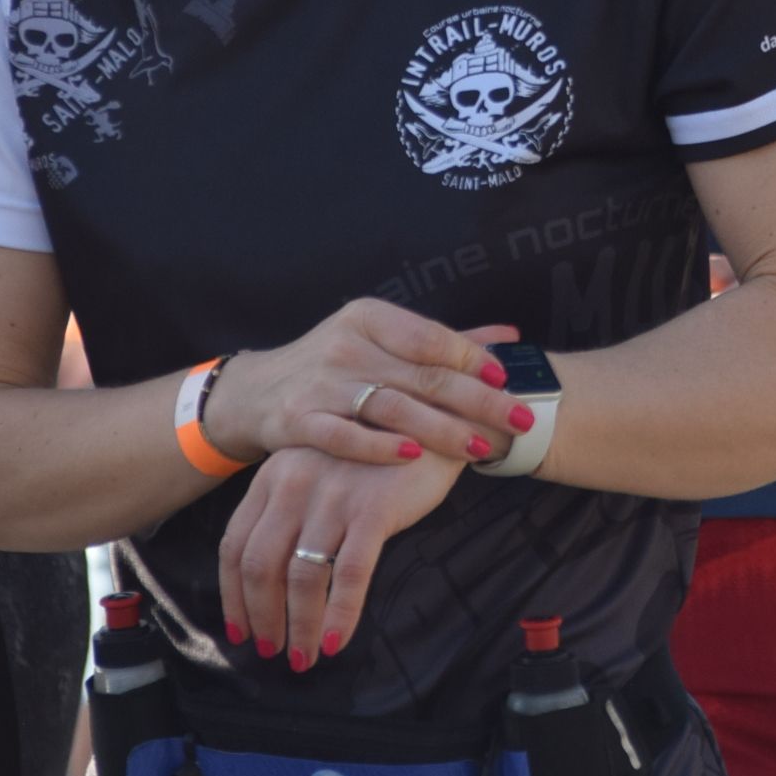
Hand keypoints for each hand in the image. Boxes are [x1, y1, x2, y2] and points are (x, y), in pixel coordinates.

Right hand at [201, 302, 530, 468]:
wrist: (256, 393)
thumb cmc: (336, 366)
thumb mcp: (383, 341)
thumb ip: (446, 342)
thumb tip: (510, 337)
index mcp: (370, 318)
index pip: (432, 337)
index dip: (473, 359)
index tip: (507, 380)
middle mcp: (346, 345)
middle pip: (423, 374)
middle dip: (478, 400)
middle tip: (520, 419)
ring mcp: (319, 383)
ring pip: (391, 406)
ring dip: (440, 428)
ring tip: (480, 445)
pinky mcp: (296, 421)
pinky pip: (343, 435)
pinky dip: (378, 446)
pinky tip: (413, 456)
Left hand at [218, 444, 464, 669]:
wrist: (434, 416)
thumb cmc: (375, 452)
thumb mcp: (319, 469)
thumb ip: (291, 507)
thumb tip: (271, 576)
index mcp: (274, 476)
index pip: (235, 545)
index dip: (233, 595)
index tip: (239, 629)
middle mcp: (294, 484)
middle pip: (261, 566)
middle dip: (262, 617)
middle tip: (271, 651)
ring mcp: (333, 496)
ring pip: (302, 577)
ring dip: (299, 626)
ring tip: (305, 655)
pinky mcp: (373, 508)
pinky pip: (349, 574)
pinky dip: (340, 614)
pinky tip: (337, 641)